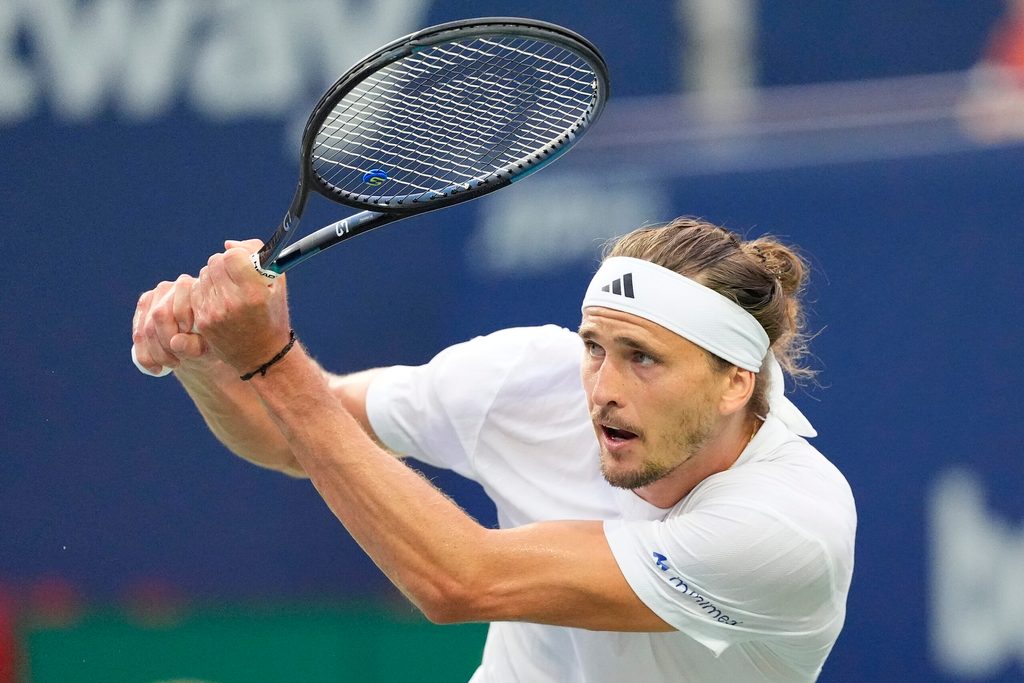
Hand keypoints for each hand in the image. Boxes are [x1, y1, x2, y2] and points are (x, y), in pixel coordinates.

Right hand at [132, 273, 206, 374]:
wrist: (199, 342)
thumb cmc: (210, 340)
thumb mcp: (209, 344)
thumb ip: (195, 343)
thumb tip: (175, 343)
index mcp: (192, 288)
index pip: (177, 308)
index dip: (180, 330)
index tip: (190, 349)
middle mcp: (170, 287)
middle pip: (158, 317)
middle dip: (165, 345)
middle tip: (178, 362)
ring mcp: (152, 297)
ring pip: (144, 329)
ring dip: (155, 354)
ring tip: (171, 365)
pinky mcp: (142, 311)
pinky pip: (137, 336)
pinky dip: (145, 356)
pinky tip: (156, 368)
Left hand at [191, 239, 291, 374]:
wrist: (263, 355)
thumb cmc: (272, 314)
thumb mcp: (277, 283)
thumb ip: (257, 255)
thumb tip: (227, 244)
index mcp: (254, 292)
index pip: (231, 256)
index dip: (238, 255)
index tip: (245, 263)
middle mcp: (232, 302)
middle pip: (215, 262)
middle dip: (226, 264)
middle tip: (237, 275)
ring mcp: (215, 313)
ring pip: (203, 275)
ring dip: (215, 277)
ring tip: (230, 290)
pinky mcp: (203, 321)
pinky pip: (196, 292)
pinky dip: (206, 292)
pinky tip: (220, 301)